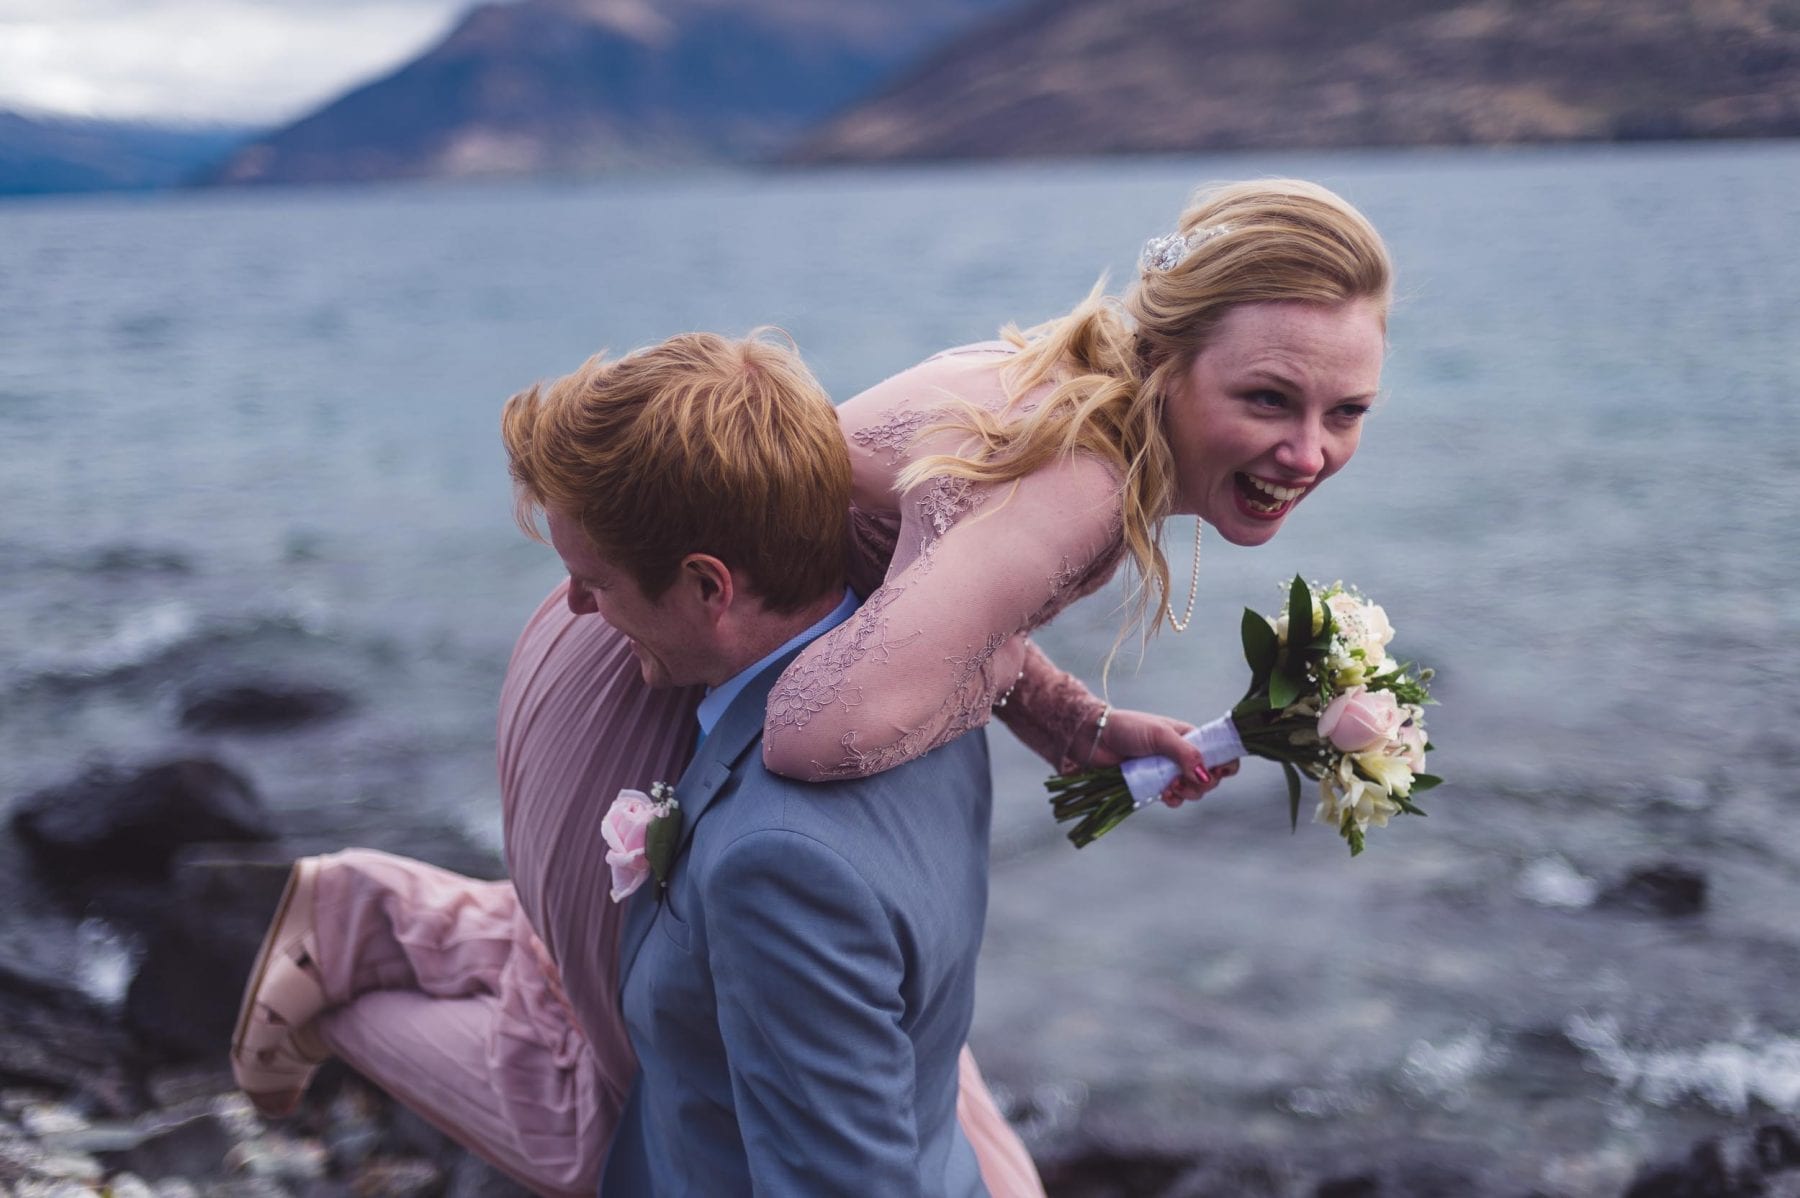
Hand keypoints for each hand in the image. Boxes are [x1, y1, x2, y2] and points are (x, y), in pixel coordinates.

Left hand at [1084, 707, 1239, 805]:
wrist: (1095, 740)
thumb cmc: (1127, 729)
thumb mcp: (1160, 735)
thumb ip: (1186, 754)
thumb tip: (1207, 776)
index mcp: (1190, 738)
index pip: (1220, 752)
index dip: (1224, 764)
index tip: (1217, 771)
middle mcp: (1182, 756)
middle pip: (1210, 777)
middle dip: (1202, 783)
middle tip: (1185, 779)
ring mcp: (1169, 772)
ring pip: (1193, 791)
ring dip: (1187, 793)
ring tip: (1170, 786)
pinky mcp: (1154, 786)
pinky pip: (1174, 799)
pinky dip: (1173, 800)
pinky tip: (1162, 794)